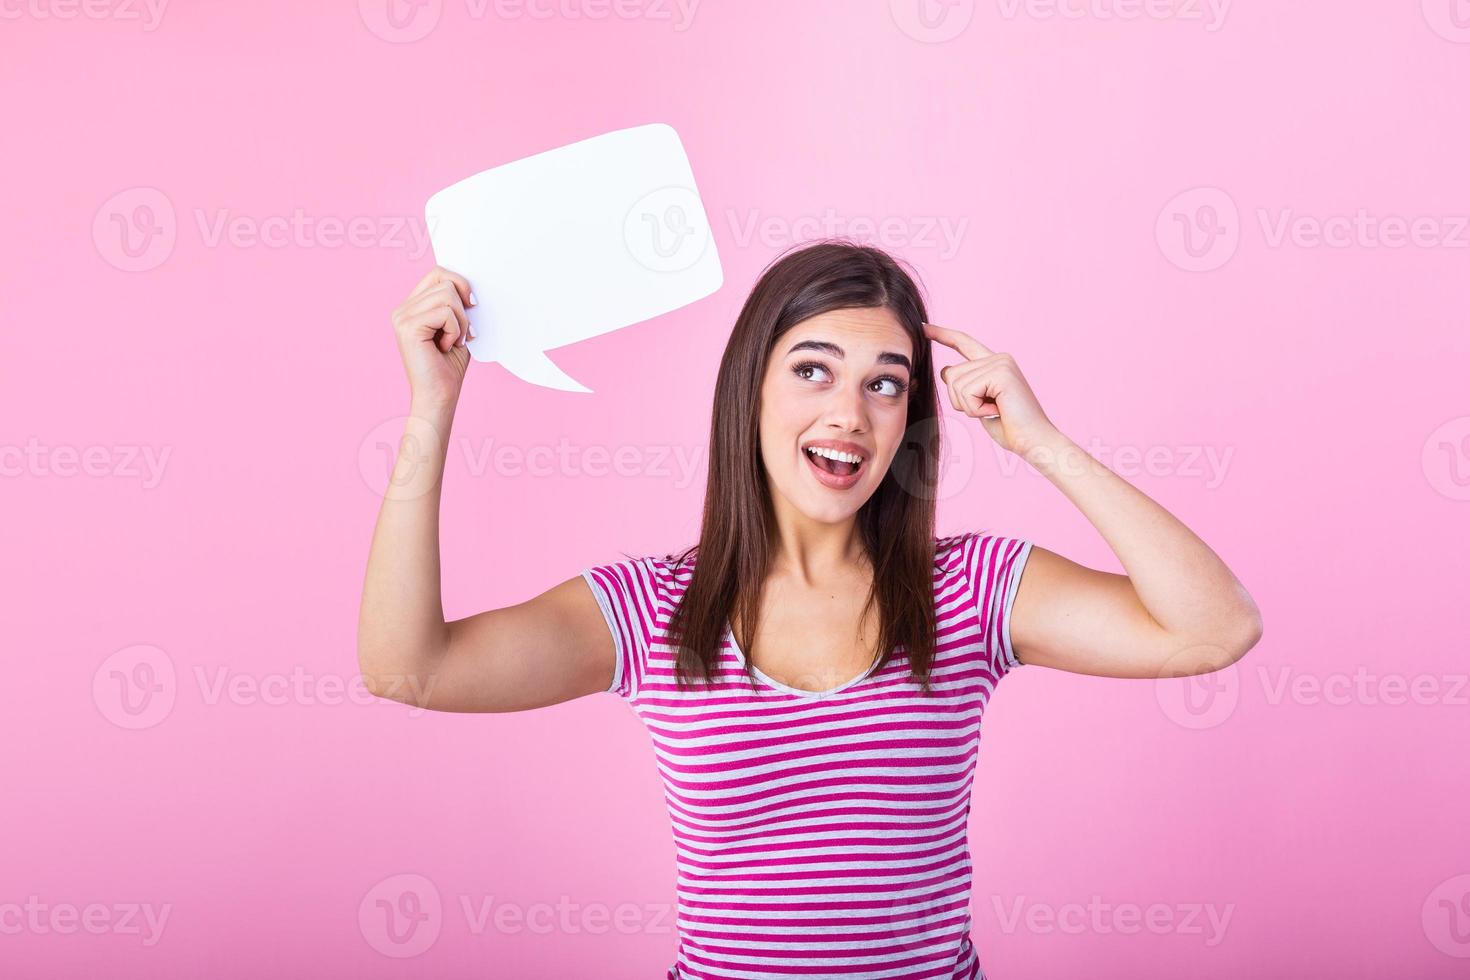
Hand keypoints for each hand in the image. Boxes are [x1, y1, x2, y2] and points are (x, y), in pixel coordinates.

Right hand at [392, 266, 475, 410]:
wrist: (439, 396)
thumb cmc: (449, 366)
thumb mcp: (457, 327)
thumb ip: (457, 304)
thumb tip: (470, 284)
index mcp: (412, 307)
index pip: (437, 273)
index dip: (460, 283)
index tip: (472, 304)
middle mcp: (402, 309)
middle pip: (444, 281)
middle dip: (462, 307)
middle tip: (462, 333)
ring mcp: (402, 317)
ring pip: (447, 295)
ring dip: (460, 321)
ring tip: (452, 341)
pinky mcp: (408, 327)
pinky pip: (445, 313)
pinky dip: (455, 331)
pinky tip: (446, 347)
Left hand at [924, 322, 1057, 456]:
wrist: (1034, 441)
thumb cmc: (1010, 427)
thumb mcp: (979, 404)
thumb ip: (965, 386)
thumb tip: (946, 370)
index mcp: (993, 363)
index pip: (963, 343)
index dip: (942, 335)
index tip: (923, 327)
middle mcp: (998, 357)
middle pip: (951, 374)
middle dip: (960, 401)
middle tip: (989, 411)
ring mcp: (1000, 362)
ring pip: (956, 384)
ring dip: (969, 407)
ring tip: (994, 411)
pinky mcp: (1001, 372)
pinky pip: (967, 392)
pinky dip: (976, 409)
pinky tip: (997, 411)